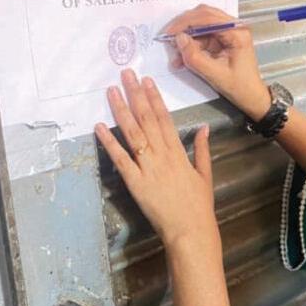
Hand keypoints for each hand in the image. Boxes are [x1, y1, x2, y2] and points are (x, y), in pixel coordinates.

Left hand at [95, 69, 217, 248]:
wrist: (190, 230)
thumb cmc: (198, 206)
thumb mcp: (205, 175)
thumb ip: (203, 150)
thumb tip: (204, 128)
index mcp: (179, 153)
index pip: (165, 119)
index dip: (154, 98)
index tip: (147, 81)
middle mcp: (162, 155)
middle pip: (146, 120)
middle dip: (136, 95)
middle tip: (126, 74)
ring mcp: (147, 168)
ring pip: (133, 134)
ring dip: (121, 111)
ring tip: (111, 91)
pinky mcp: (135, 183)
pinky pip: (120, 159)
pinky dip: (109, 142)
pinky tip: (99, 127)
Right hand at [163, 4, 270, 120]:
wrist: (251, 96)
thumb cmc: (239, 87)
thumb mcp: (214, 75)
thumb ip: (195, 57)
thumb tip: (179, 39)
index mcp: (237, 33)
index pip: (207, 18)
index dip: (186, 23)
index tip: (170, 33)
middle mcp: (234, 27)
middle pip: (204, 15)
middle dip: (184, 26)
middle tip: (169, 38)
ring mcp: (229, 32)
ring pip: (201, 24)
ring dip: (187, 36)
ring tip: (176, 53)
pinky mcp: (223, 39)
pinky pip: (203, 35)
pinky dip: (192, 44)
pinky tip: (183, 57)